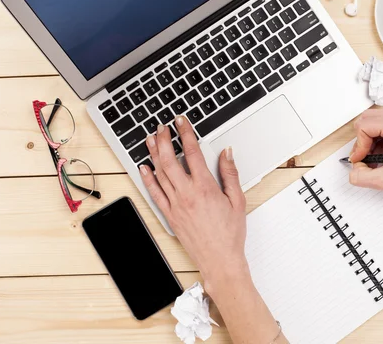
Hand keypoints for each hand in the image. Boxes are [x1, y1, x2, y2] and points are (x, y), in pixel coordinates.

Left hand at [138, 116, 248, 292]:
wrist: (220, 260)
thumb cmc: (230, 233)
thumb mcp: (237, 200)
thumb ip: (230, 174)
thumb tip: (226, 153)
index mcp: (205, 188)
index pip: (192, 153)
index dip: (185, 134)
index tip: (181, 122)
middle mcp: (187, 194)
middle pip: (171, 160)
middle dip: (165, 140)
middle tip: (162, 127)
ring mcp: (176, 205)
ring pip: (160, 174)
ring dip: (154, 154)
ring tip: (151, 139)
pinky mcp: (170, 216)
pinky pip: (155, 194)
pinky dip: (148, 179)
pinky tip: (144, 168)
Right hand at [348, 109, 382, 196]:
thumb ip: (362, 176)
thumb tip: (353, 168)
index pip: (364, 126)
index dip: (358, 146)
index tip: (361, 160)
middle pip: (366, 119)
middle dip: (362, 141)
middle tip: (365, 159)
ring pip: (372, 121)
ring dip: (368, 140)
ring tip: (375, 158)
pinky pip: (380, 124)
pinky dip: (376, 139)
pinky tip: (382, 154)